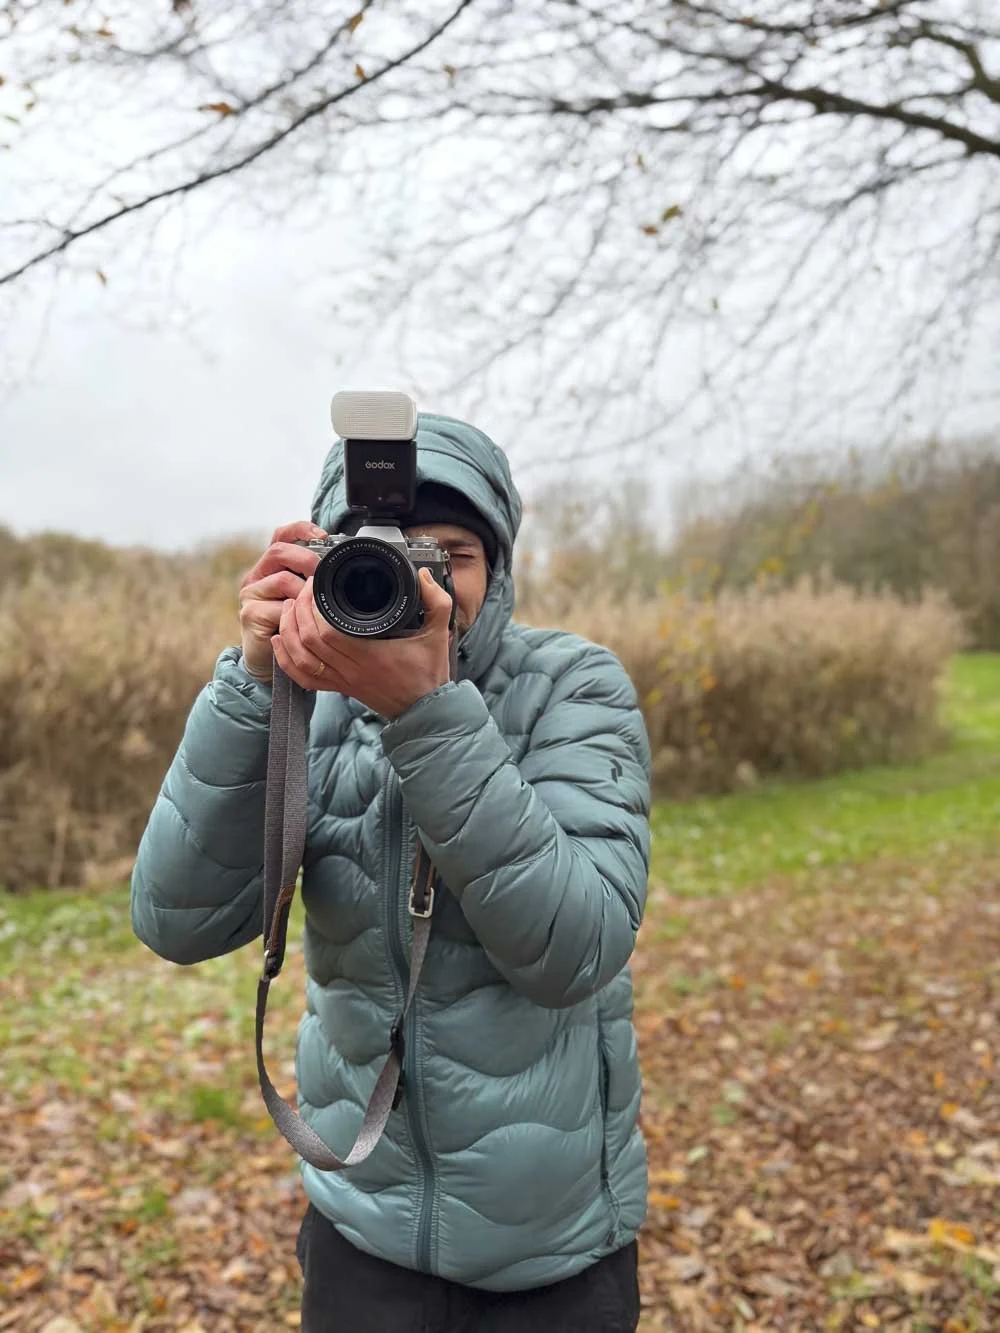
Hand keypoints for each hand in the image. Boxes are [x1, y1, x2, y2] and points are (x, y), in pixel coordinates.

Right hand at [238, 521, 327, 681]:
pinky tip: (302, 622)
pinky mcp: (250, 614)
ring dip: (304, 593)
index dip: (301, 529)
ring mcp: (251, 594)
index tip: (323, 535)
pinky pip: (279, 608)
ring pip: (283, 579)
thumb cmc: (295, 627)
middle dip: (306, 559)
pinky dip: (295, 614)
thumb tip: (343, 566)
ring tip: (314, 606)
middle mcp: (258, 576)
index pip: (282, 536)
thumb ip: (315, 581)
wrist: (272, 660)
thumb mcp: (307, 599)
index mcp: (272, 566)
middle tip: (323, 572)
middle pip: (280, 551)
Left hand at [272, 567, 453, 717]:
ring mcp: (343, 681)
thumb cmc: (429, 673)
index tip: (316, 585)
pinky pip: (304, 678)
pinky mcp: (340, 688)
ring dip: (288, 632)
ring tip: (289, 608)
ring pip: (300, 659)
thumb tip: (422, 575)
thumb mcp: (439, 633)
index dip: (313, 607)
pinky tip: (280, 642)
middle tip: (303, 590)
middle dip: (298, 611)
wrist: (425, 711)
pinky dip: (286, 661)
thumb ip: (437, 601)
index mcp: (371, 655)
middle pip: (308, 641)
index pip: (327, 631)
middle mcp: (351, 669)